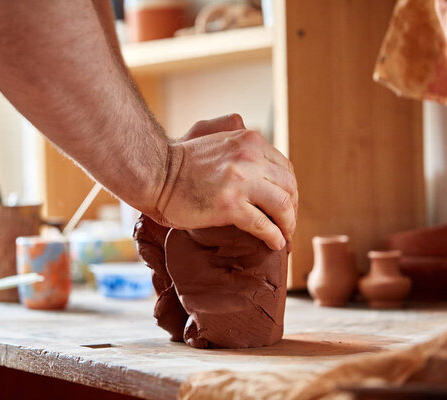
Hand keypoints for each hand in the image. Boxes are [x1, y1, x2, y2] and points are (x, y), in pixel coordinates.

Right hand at [153, 114, 297, 250]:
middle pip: (289, 186)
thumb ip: (239, 146)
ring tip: (284, 236)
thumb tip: (257, 163)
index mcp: (249, 141)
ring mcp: (241, 181)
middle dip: (292, 209)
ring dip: (288, 224)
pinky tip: (275, 244)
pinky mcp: (230, 205)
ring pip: (283, 206)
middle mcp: (250, 157)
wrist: (154, 173)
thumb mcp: (215, 140)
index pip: (284, 168)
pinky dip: (274, 237)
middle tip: (287, 224)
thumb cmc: (179, 163)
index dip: (289, 190)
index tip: (286, 205)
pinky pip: (264, 225)